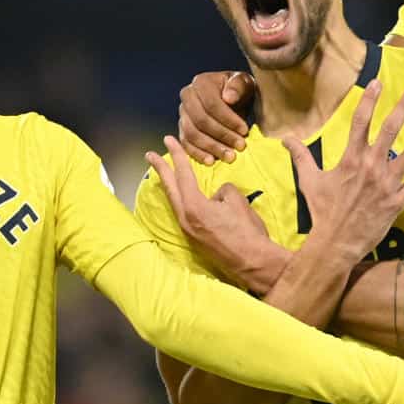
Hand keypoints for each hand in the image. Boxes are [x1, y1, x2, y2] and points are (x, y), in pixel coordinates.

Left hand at [145, 137, 289, 294]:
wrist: (252, 263)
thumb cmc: (247, 231)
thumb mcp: (236, 201)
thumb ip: (223, 191)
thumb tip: (217, 196)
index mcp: (193, 206)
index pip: (182, 174)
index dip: (176, 155)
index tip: (168, 141)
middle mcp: (185, 218)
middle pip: (169, 187)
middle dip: (161, 169)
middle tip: (150, 155)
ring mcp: (188, 230)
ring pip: (174, 201)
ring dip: (169, 184)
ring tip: (165, 173)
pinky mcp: (194, 238)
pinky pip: (183, 212)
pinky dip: (180, 198)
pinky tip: (183, 196)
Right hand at [178, 70, 255, 163]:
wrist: (233, 100)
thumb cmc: (239, 91)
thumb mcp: (244, 83)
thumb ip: (238, 86)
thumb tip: (228, 98)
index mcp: (201, 83)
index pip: (211, 104)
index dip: (228, 119)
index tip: (244, 130)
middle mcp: (187, 97)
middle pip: (201, 120)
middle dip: (222, 135)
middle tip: (240, 146)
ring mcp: (182, 114)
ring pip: (192, 134)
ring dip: (212, 147)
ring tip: (230, 156)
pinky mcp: (182, 130)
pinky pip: (186, 144)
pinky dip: (198, 154)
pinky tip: (212, 161)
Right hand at [285, 80, 403, 262]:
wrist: (336, 243)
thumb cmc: (322, 211)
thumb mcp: (309, 181)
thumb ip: (300, 156)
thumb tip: (285, 138)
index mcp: (351, 159)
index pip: (361, 122)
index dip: (369, 100)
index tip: (377, 82)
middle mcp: (371, 166)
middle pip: (391, 130)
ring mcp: (387, 184)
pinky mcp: (397, 201)